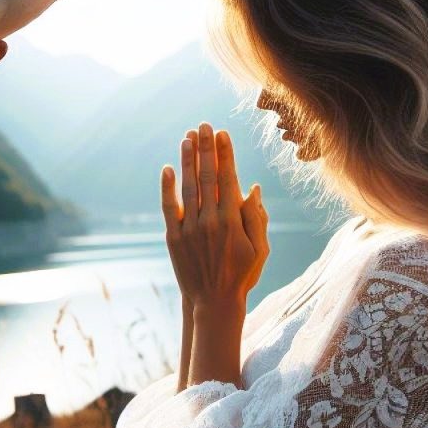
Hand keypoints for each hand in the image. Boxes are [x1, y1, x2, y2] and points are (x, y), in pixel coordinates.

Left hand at [161, 122, 269, 310]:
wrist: (213, 302)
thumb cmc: (242, 274)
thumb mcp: (260, 249)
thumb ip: (257, 217)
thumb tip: (252, 187)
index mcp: (232, 221)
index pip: (228, 179)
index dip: (225, 154)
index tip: (223, 134)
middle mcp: (210, 221)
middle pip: (207, 176)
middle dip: (206, 148)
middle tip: (205, 125)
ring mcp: (189, 229)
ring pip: (187, 187)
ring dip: (187, 160)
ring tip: (188, 137)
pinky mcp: (174, 238)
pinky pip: (169, 208)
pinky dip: (167, 187)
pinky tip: (168, 168)